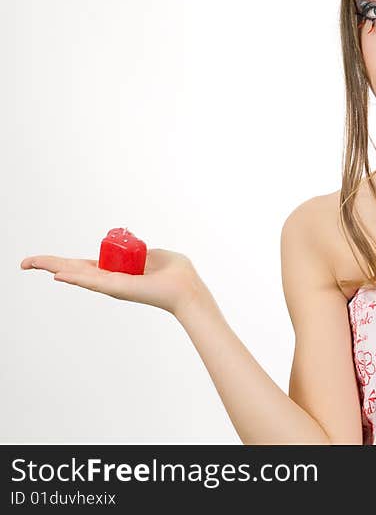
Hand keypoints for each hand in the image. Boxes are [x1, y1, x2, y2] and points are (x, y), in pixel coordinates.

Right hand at [20, 248, 209, 315]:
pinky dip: (75, 277)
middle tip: (24, 263)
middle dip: (49, 265)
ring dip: (54, 267)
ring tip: (31, 263)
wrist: (187, 290)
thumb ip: (142, 253)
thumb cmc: (177, 275)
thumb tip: (138, 250)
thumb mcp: (156, 256)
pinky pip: (92, 281)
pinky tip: (57, 274)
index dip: (65, 262)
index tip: (45, 262)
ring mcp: (112, 285)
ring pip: (77, 275)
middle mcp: (110, 280)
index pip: (85, 265)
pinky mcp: (118, 288)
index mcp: (116, 272)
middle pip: (74, 270)